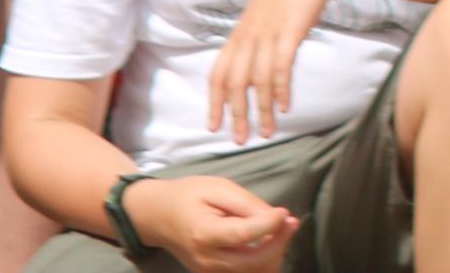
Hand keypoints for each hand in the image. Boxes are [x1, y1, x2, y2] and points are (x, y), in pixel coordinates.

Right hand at [130, 176, 298, 272]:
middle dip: (279, 242)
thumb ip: (246, 203)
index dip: (270, 226)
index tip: (285, 212)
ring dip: (274, 254)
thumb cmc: (188, 196)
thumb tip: (276, 217)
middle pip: (255, 262)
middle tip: (290, 220)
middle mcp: (207, 260)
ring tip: (281, 230)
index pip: (244, 236)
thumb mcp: (217, 187)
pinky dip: (264, 262)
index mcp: (204, 234)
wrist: (159, 217)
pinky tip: (269, 242)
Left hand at [207, 0, 349, 143]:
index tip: (213, 125)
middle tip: (239, 140)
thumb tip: (261, 57)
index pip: (218, 72)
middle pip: (234, 83)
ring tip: (267, 132)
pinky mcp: (289, 30)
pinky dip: (280, 90)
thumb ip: (261, 34)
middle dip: (234, 114)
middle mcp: (249, 34)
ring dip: (261, 110)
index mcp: (241, 31)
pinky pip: (280, 67)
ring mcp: (268, 32)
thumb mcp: (268, 10)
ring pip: (256, 80)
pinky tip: (285, 107)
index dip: (214, 101)